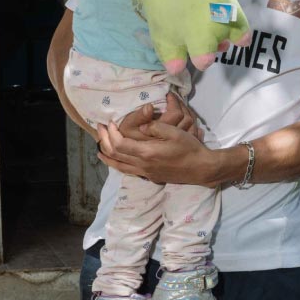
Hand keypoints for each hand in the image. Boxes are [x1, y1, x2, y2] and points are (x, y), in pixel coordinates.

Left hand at [96, 107, 225, 185]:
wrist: (201, 168)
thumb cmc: (189, 148)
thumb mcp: (174, 131)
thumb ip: (154, 126)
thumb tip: (141, 124)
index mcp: (147, 153)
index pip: (119, 144)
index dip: (111, 133)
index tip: (110, 123)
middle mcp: (142, 165)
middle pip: (115, 155)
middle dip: (104, 141)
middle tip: (99, 129)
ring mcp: (145, 173)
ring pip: (118, 166)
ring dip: (106, 155)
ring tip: (99, 146)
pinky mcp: (149, 176)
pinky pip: (127, 171)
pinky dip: (116, 164)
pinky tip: (115, 159)